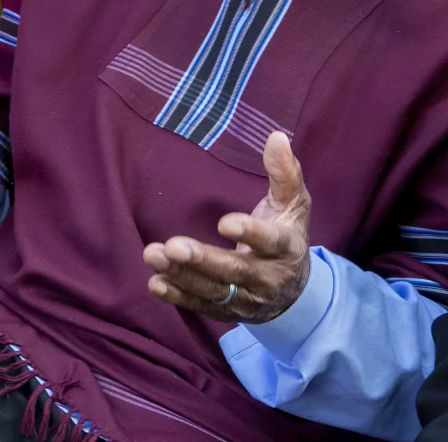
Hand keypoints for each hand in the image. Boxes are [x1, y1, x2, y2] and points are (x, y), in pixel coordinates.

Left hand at [142, 131, 312, 323]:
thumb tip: (276, 136)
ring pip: (213, 290)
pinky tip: (156, 283)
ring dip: (182, 275)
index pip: (271, 242)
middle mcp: (267, 277)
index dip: (250, 233)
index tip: (224, 222)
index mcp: (286, 248)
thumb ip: (284, 173)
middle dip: (203, 259)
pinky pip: (202, 306)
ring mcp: (246, 298)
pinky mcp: (227, 311)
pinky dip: (178, 297)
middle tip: (174, 246)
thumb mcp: (293, 205)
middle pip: (234, 270)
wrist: (295, 294)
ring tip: (153, 254)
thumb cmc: (287, 235)